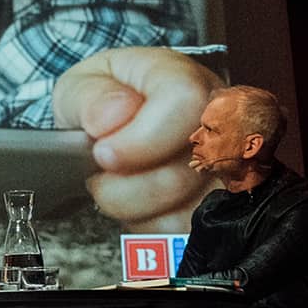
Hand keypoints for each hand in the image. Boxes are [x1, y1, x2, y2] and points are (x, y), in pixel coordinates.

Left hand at [53, 47, 221, 229]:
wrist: (114, 123)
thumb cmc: (104, 101)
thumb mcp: (80, 86)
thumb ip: (91, 98)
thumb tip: (113, 115)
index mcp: (184, 77)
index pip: (187, 103)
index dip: (142, 139)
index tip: (104, 155)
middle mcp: (218, 119)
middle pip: (193, 166)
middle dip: (131, 187)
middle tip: (102, 176)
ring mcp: (227, 164)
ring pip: (193, 208)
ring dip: (138, 210)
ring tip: (118, 187)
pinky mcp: (220, 203)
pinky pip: (189, 230)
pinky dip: (152, 228)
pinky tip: (137, 205)